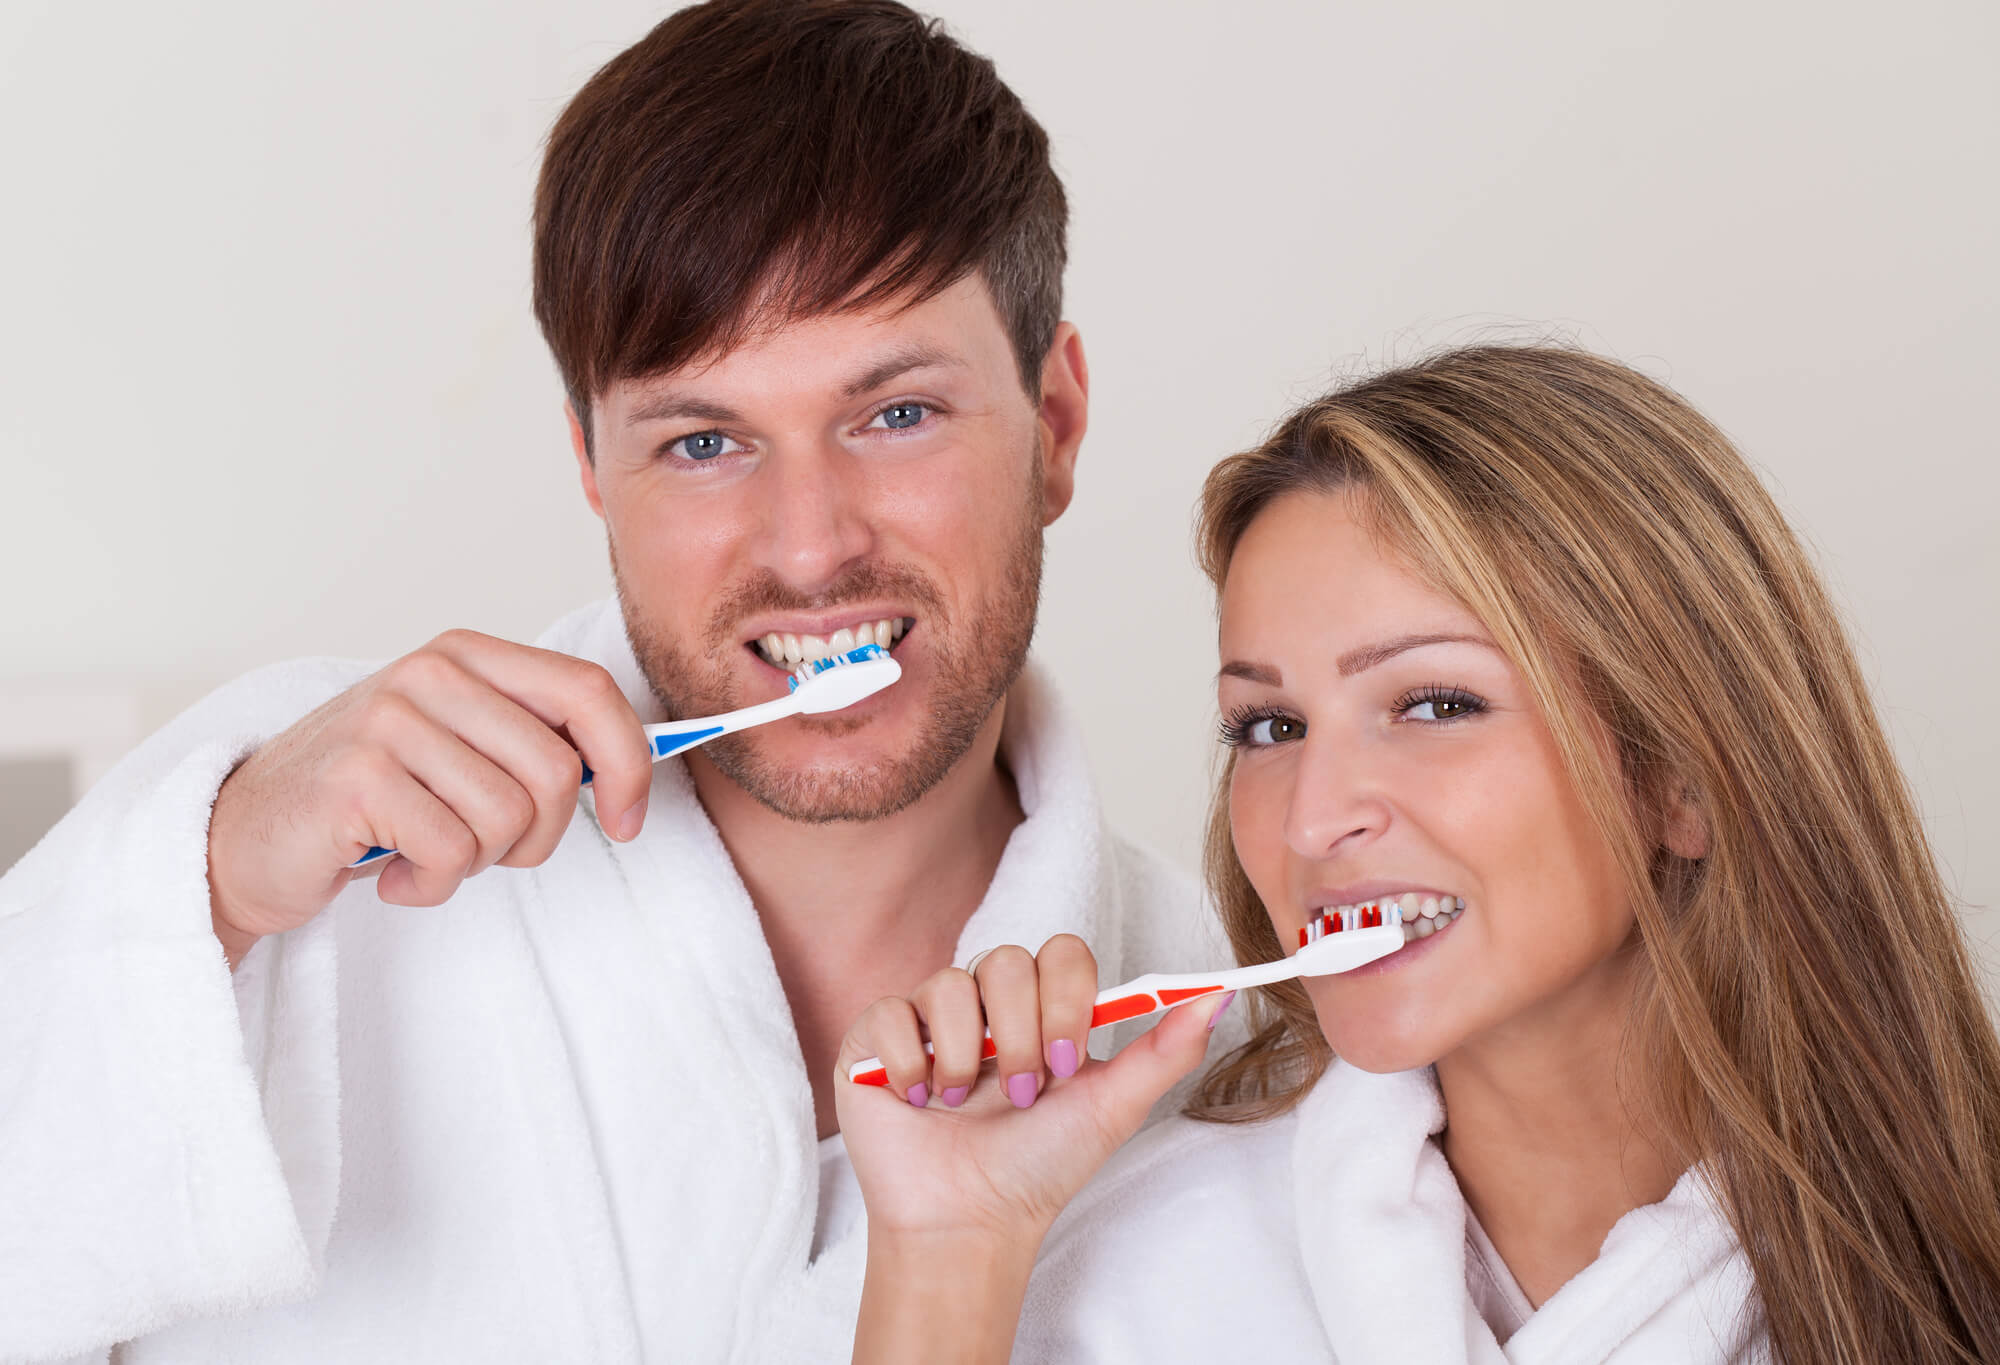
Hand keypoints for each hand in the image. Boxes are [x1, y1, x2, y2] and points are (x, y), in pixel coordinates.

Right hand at [206, 630, 652, 964]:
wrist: (245, 839)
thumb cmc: (372, 802)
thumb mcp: (461, 752)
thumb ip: (536, 744)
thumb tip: (635, 770)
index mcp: (467, 656)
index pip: (588, 692)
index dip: (629, 762)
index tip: (629, 820)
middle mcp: (428, 673)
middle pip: (556, 771)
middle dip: (537, 837)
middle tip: (481, 849)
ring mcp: (388, 720)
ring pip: (507, 818)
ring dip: (475, 862)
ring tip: (425, 852)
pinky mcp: (356, 778)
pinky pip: (450, 852)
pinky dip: (430, 884)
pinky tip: (392, 872)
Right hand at [835, 937, 1232, 1363]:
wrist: (971, 1223)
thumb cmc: (1039, 1168)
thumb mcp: (1113, 1107)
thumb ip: (1166, 1049)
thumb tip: (1219, 992)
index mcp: (1041, 1011)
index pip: (1060, 953)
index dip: (1065, 1000)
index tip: (1067, 1064)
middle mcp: (984, 1006)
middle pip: (1004, 960)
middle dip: (1019, 1035)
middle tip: (1022, 1094)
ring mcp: (928, 1020)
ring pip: (948, 985)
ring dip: (965, 1056)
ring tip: (966, 1105)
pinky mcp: (875, 1042)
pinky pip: (891, 1012)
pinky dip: (910, 1063)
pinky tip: (919, 1100)